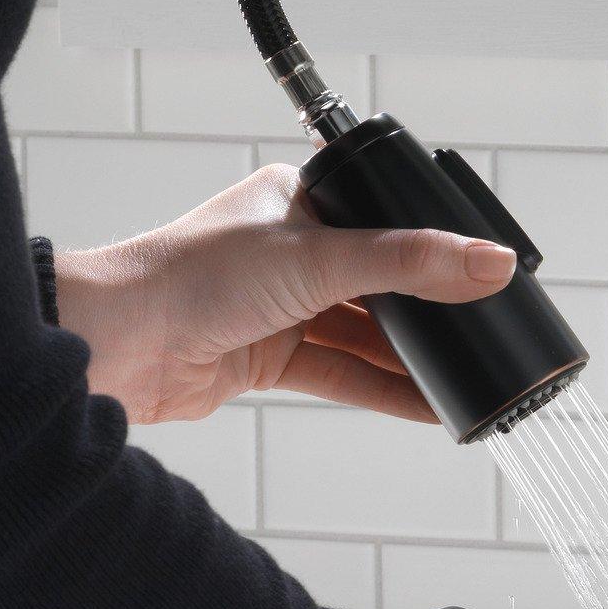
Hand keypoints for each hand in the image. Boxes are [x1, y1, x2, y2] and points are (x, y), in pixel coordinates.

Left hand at [51, 163, 514, 423]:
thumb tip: (488, 263)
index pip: (385, 219)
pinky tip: (428, 406)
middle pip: (381, 282)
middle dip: (429, 310)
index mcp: (299, 202)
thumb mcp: (316, 258)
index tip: (486, 274)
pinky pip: (342, 373)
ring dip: (410, 357)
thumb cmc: (190, 275)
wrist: (119, 342)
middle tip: (487, 331)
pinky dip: (383, 390)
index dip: (434, 246)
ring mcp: (281, 307)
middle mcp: (291, 251)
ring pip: (364, 333)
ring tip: (469, 376)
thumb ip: (407, 263)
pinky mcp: (269, 357)